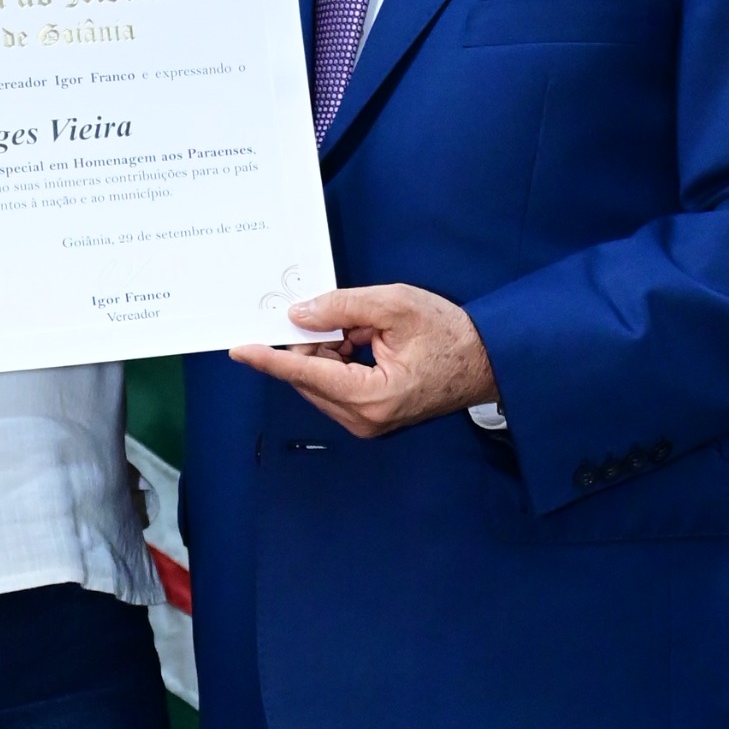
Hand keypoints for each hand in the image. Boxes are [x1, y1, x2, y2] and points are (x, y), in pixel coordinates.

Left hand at [231, 284, 496, 435]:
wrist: (487, 362)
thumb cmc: (451, 334)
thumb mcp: (395, 305)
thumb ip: (342, 307)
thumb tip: (299, 315)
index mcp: (372, 396)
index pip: (307, 374)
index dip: (271, 359)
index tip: (240, 349)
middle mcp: (364, 419)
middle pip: (308, 378)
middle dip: (312, 344)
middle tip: (338, 318)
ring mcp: (365, 423)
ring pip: (319, 382)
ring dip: (327, 352)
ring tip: (363, 333)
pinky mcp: (368, 419)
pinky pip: (333, 387)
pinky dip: (337, 362)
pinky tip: (361, 344)